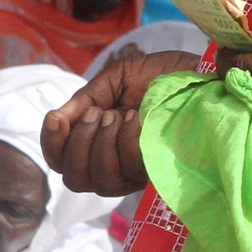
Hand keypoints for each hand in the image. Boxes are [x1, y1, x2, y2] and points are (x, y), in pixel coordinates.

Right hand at [39, 53, 193, 196]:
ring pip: (100, 180)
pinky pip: (129, 168)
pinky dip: (127, 141)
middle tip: (98, 113)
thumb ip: (85, 99)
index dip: (52, 145)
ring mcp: (135, 172)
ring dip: (103, 144)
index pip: (60, 161)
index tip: (56, 118)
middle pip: (75, 179)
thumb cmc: (159, 75)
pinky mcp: (157, 171)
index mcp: (96, 140)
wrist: (198, 71)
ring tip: (118, 114)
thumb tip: (56, 119)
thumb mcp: (115, 80)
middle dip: (79, 144)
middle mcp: (111, 163)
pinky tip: (138, 119)